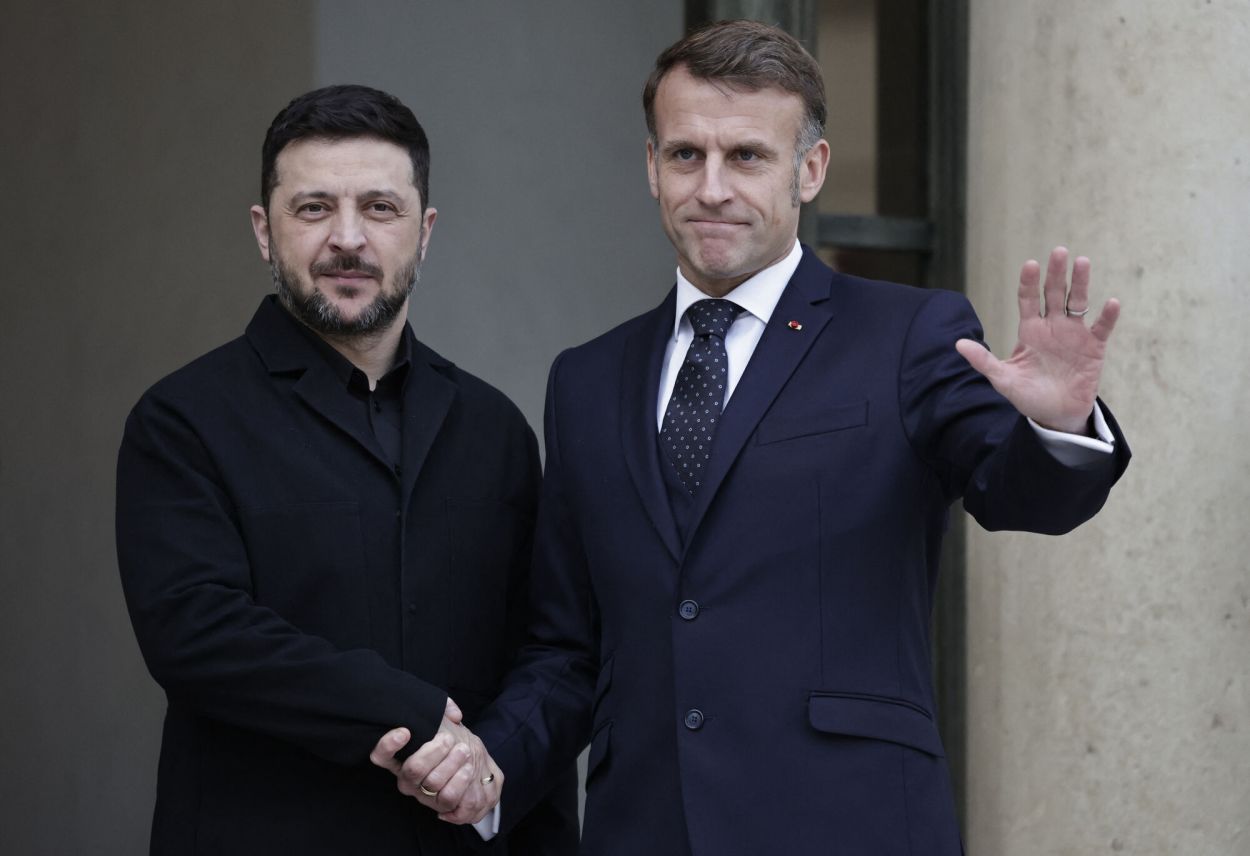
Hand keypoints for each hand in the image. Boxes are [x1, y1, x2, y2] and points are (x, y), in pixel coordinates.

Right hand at [369, 697, 502, 823]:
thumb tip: (454, 714)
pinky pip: (449, 798)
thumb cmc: (451, 741)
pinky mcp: (440, 806)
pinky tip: (468, 769)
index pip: (381, 756)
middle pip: (413, 769)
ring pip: (433, 783)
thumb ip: (446, 709)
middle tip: (449, 739)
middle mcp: (406, 778)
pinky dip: (461, 781)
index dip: (388, 745)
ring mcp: (422, 794)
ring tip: (464, 750)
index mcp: (400, 757)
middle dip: (435, 751)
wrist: (471, 764)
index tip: (405, 731)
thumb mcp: (446, 720)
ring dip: (452, 763)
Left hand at [955, 246, 1119, 434]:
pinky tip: (1111, 303)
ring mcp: (1074, 335)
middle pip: (1054, 294)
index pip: (1027, 300)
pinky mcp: (1093, 347)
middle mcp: (1052, 327)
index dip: (1029, 282)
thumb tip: (958, 344)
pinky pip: (1102, 328)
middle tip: (1058, 251)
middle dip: (1055, 273)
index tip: (1030, 264)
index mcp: (1030, 331)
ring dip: (1080, 283)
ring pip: (1078, 302)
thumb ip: (983, 361)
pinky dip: (1108, 316)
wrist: (1055, 415)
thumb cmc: (1027, 396)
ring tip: (1082, 262)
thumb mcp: (1003, 379)